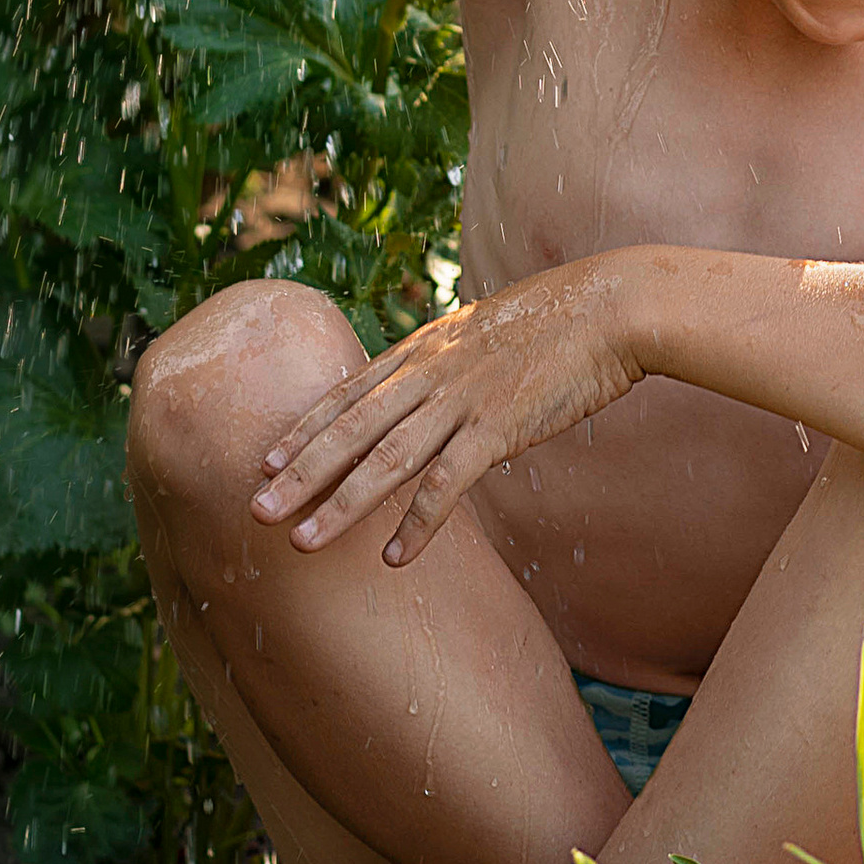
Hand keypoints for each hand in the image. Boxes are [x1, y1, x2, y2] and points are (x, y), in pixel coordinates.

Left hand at [253, 260, 644, 566]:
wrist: (610, 306)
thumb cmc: (558, 321)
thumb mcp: (486, 331)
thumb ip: (451, 359)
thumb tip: (431, 387)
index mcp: (424, 349)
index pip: (347, 392)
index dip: (303, 429)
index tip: (264, 461)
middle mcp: (430, 373)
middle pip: (348, 429)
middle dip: (298, 472)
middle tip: (253, 511)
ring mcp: (461, 399)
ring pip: (382, 459)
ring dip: (338, 504)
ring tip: (299, 541)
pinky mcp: (498, 426)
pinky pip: (446, 483)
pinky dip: (416, 523)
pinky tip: (393, 557)